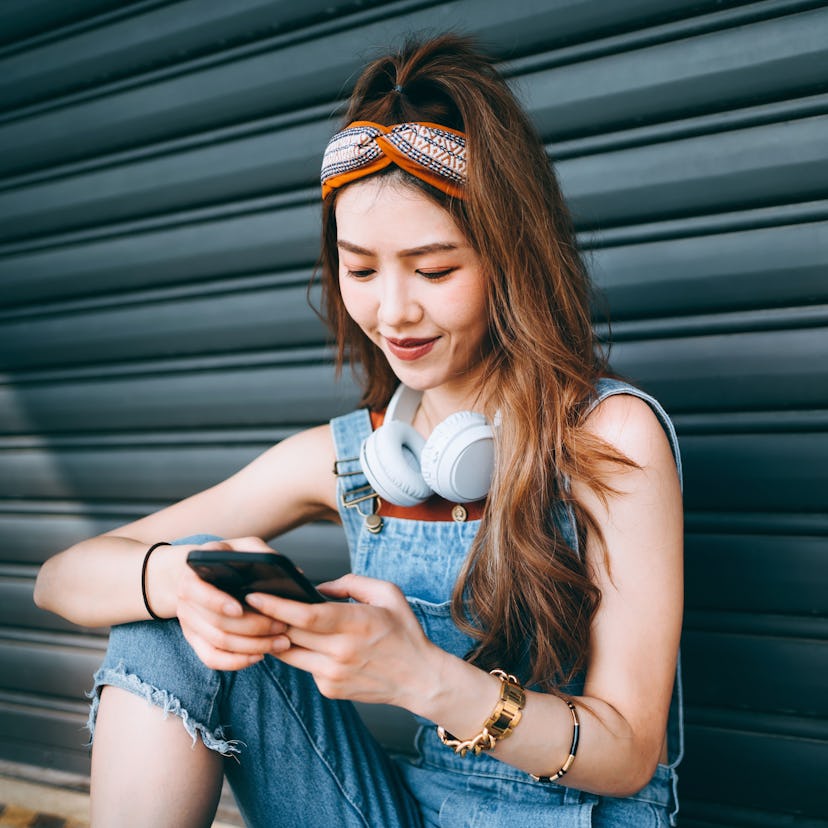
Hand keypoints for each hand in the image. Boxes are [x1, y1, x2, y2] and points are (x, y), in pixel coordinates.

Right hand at [175, 537, 290, 670]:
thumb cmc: (229, 558)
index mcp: (193, 574)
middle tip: (282, 626)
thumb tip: (294, 574)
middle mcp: (186, 600)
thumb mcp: (244, 547)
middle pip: (216, 623)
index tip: (240, 607)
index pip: (198, 591)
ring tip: (281, 642)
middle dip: (253, 627)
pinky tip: (259, 656)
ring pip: (218, 644)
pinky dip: (236, 662)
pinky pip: (212, 659)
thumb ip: (264, 555)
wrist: (202, 573)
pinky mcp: (195, 640)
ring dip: (252, 646)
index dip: (217, 602)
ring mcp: (189, 623)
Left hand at [245, 574, 437, 707]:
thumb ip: (350, 583)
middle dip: (267, 620)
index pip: (305, 616)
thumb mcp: (387, 593)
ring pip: (289, 654)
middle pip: (289, 635)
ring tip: (269, 623)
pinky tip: (308, 644)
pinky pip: (305, 667)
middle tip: (249, 605)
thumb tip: (317, 588)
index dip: (275, 606)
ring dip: (277, 638)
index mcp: (355, 623)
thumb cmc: (404, 632)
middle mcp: (341, 652)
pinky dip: (301, 654)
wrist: (419, 678)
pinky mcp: (330, 690)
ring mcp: (333, 675)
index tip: (253, 596)